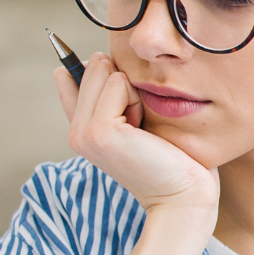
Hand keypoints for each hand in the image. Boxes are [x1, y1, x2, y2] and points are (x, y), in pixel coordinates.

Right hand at [54, 53, 216, 217]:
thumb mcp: (140, 121)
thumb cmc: (174, 159)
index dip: (89, 72)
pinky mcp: (98, 131)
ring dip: (133, 90)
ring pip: (105, 72)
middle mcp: (77, 132)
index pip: (70, 80)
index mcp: (83, 130)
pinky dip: (137, 98)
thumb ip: (116, 96)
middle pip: (94, 67)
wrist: (184, 196)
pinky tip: (144, 130)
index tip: (106, 89)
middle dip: (126, 82)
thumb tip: (97, 58)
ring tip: (144, 128)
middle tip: (142, 123)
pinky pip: (118, 83)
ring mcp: (83, 133)